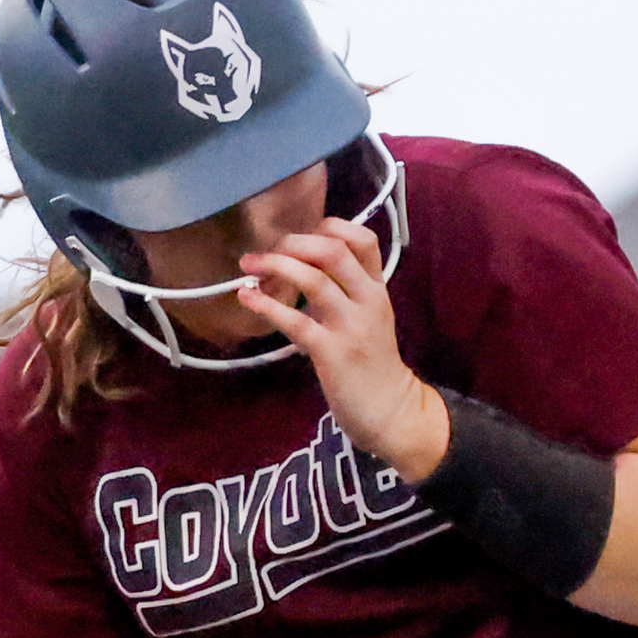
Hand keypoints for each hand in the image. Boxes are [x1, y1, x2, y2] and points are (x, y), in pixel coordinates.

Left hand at [238, 217, 451, 482]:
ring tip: (248, 266)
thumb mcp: (369, 317)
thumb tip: (303, 264)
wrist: (391, 410)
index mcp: (377, 289)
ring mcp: (351, 326)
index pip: (363, 239)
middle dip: (293, 243)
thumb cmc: (373, 363)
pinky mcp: (331, 351)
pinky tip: (246, 298)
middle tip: (266, 251)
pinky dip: (265, 305)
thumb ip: (346, 291)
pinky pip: (294, 320)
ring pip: (313, 279)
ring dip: (275, 266)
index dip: (329, 227)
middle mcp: (368, 300)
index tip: (301, 236)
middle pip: (333, 250)